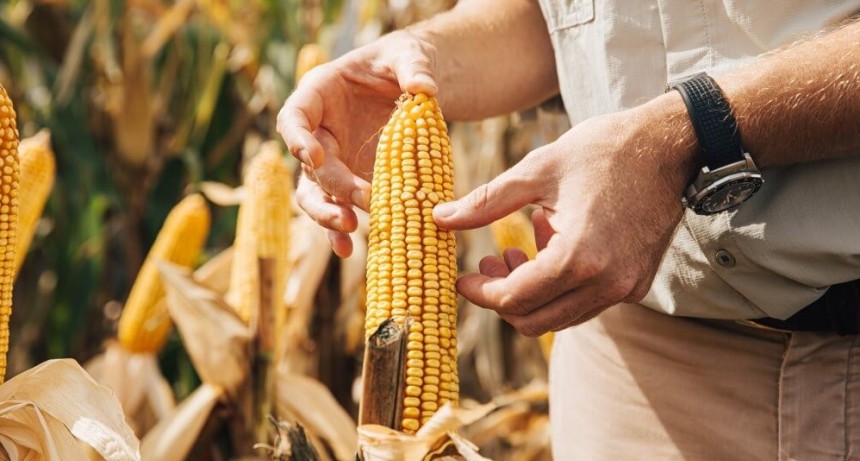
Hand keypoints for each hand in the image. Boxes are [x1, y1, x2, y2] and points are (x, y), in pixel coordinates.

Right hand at [277, 31, 437, 256]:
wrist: (413, 87)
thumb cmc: (402, 63)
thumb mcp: (409, 56)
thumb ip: (414, 68)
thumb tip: (425, 90)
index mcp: (319, 95)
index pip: (294, 117)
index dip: (298, 138)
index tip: (314, 155)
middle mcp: (319, 132)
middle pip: (308, 166)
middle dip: (329, 187)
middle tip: (355, 205)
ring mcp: (333, 161)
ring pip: (316, 195)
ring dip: (327, 216)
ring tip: (349, 233)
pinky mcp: (350, 183)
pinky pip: (339, 209)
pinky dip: (340, 231)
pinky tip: (350, 250)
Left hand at [434, 98, 695, 335]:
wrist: (670, 145)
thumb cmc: (602, 150)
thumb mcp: (536, 170)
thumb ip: (485, 203)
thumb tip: (439, 219)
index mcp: (578, 257)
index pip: (513, 300)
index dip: (480, 293)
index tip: (462, 277)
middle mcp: (605, 283)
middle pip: (534, 320)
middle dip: (502, 298)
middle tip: (488, 262)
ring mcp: (625, 288)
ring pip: (560, 317)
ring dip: (530, 293)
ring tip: (518, 249)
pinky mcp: (636, 284)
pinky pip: (585, 303)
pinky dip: (559, 286)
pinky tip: (552, 244)